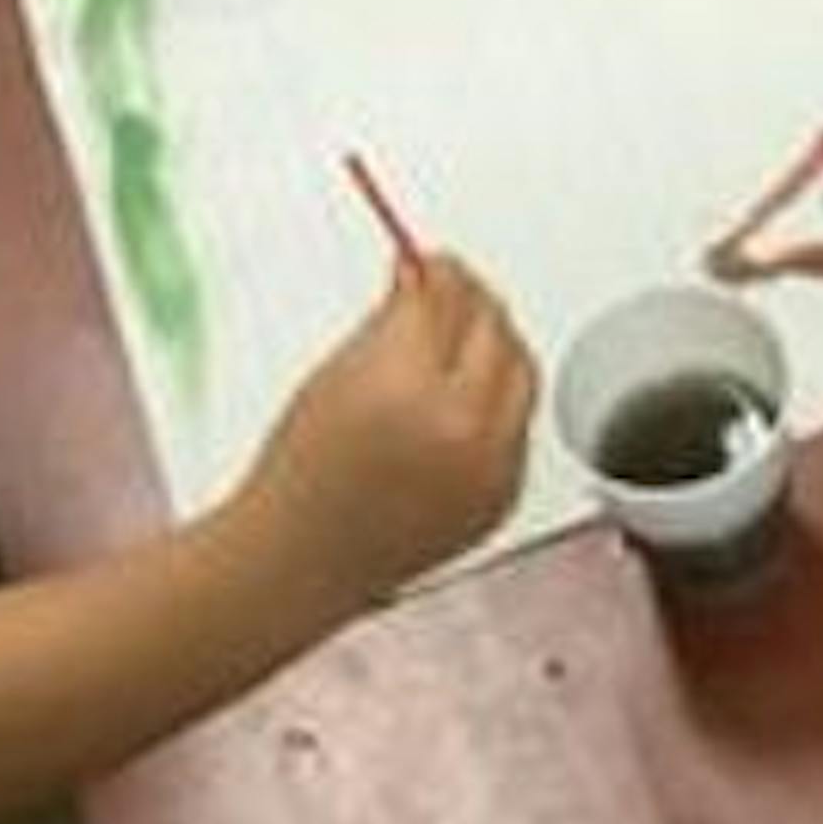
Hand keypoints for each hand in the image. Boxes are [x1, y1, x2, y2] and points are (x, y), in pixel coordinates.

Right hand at [243, 256, 536, 607]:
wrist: (301, 560)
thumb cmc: (302, 475)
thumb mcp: (335, 373)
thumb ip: (392, 318)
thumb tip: (424, 278)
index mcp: (407, 385)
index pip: (448, 295)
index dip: (441, 271)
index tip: (433, 263)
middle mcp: (460, 427)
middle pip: (495, 328)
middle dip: (472, 303)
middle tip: (448, 294)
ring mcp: (489, 468)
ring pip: (522, 373)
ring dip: (495, 348)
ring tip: (457, 346)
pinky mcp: (504, 497)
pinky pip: (520, 426)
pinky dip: (498, 405)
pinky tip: (461, 404)